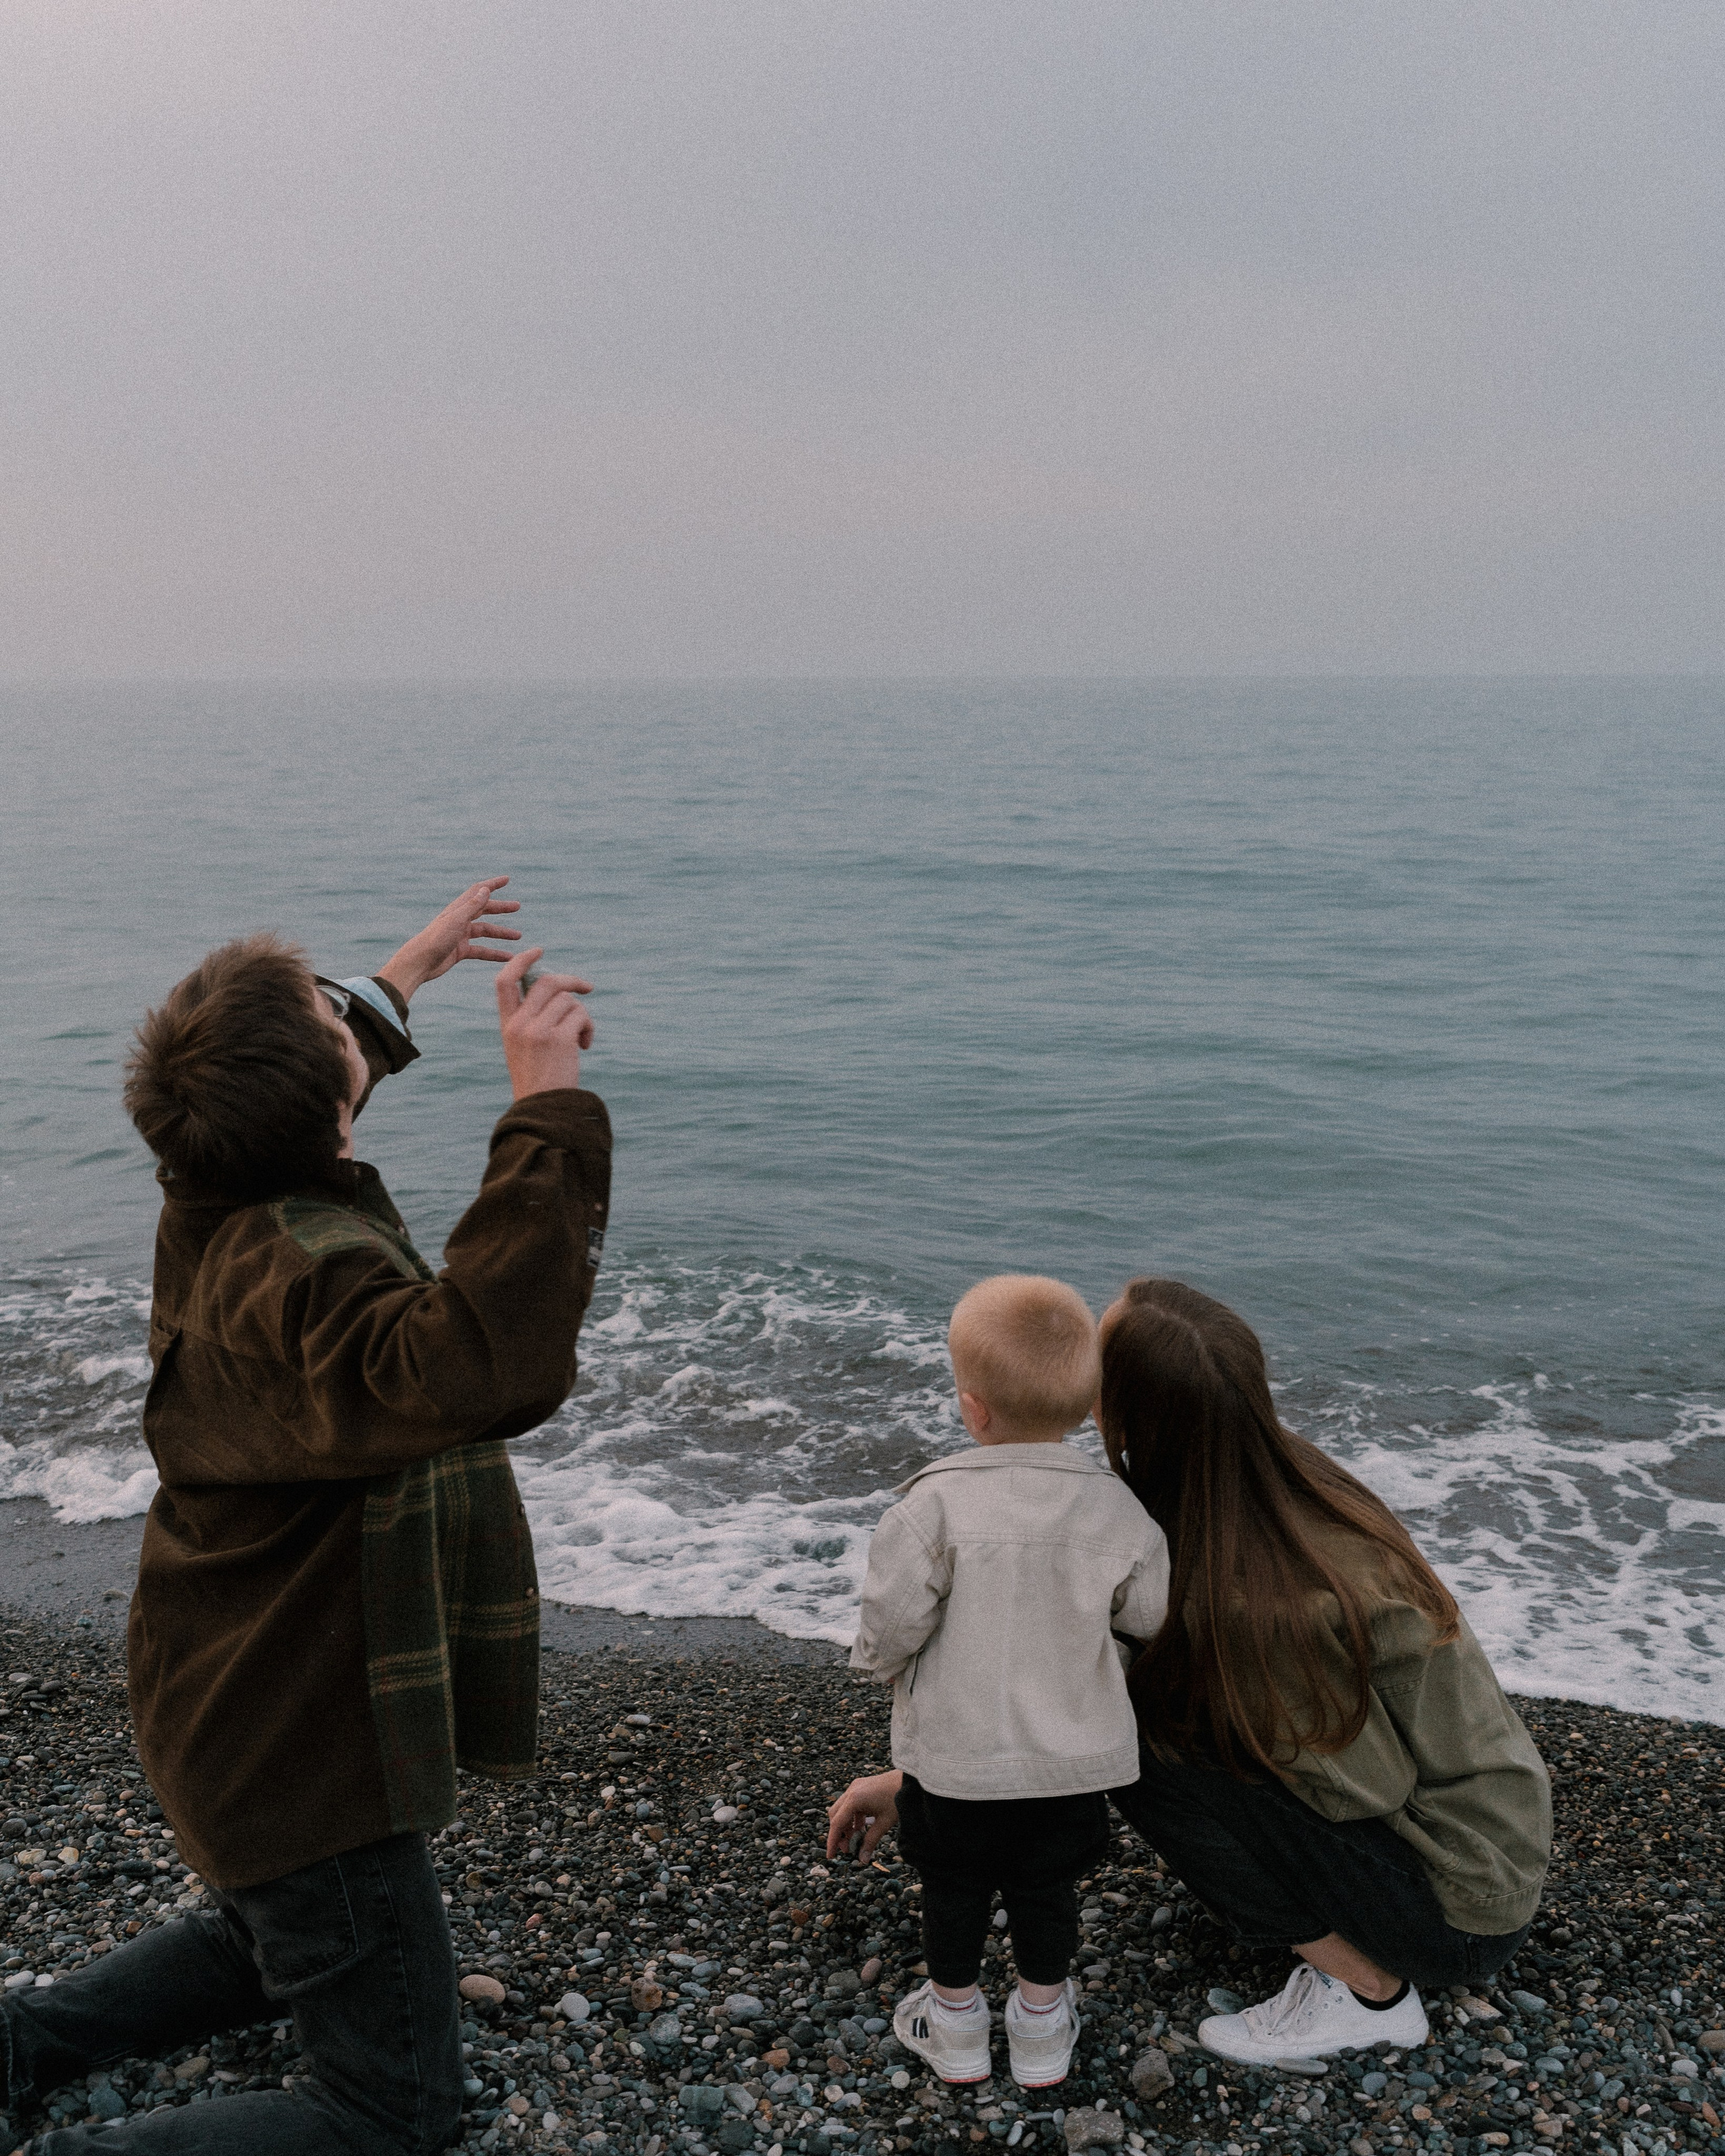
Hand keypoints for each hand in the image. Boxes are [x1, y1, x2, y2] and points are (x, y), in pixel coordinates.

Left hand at [377, 877, 523, 1000]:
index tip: (507, 879)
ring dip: (501, 932)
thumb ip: (472, 906)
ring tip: (518, 935)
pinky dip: (494, 953)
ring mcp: (460, 936)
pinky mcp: (460, 951)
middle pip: (483, 910)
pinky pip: (482, 950)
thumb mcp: (457, 921)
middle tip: (517, 906)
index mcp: (458, 909)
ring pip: (485, 931)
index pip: (477, 892)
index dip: (492, 884)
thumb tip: (485, 889)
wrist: (419, 962)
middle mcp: (459, 920)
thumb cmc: (435, 939)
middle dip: (500, 908)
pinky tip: (507, 957)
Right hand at [496, 947, 594, 1098]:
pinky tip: (585, 1045)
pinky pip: (581, 1015)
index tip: (539, 951)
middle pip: (547, 981)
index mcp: (507, 1024)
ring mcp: (538, 1030)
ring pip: (569, 1001)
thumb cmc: (538, 1078)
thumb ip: (531, 1018)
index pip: (504, 981)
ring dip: (582, 1015)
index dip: (522, 961)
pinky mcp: (559, 1038)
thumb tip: (558, 989)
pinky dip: (588, 1027)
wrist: (543, 1109)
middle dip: (571, 980)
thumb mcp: (523, 1046)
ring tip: (581, 1037)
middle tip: (587, 988)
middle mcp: (519, 1024)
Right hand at [824, 1770, 901, 1862]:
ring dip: (846, 1826)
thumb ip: (871, 1841)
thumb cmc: (898, 1798)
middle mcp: (852, 1790)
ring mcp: (856, 1787)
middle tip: (847, 1849)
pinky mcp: (861, 1787)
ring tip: (856, 1840)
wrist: (910, 1780)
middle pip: (835, 1815)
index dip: (833, 1841)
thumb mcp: (884, 1823)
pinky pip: (851, 1804)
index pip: (837, 1823)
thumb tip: (862, 1859)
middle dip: (839, 1833)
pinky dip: (853, 1817)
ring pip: (842, 1810)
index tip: (831, 1855)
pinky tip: (862, 1828)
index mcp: (855, 1799)